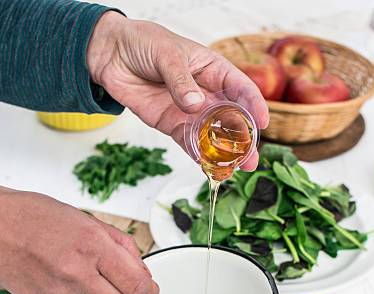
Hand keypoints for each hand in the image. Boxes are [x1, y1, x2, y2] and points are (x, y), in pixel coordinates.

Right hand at [0, 188, 158, 293]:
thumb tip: (142, 272)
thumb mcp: (88, 221)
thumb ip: (122, 247)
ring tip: (89, 274)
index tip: (150, 290)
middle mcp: (77, 273)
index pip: (137, 285)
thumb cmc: (36, 218)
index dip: (150, 291)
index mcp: (92, 246)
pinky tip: (70, 279)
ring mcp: (61, 293)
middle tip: (131, 291)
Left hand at [87, 14, 268, 170]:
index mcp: (212, 69)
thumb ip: (181, 81)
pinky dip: (199, 156)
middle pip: (231, 118)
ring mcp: (189, 111)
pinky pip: (189, 143)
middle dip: (243, 139)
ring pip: (212, 135)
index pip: (240, 88)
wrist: (111, 55)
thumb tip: (195, 105)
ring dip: (225, 153)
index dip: (253, 105)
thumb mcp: (166, 55)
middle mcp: (205, 92)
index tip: (262, 123)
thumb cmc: (143, 44)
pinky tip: (210, 168)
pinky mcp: (171, 124)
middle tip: (252, 158)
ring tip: (236, 169)